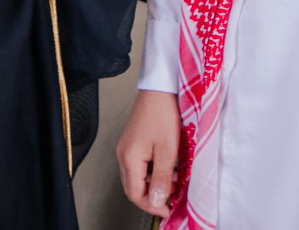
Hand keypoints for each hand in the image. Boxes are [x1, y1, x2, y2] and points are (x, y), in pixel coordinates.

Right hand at [116, 89, 180, 216]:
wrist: (160, 87)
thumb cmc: (163, 113)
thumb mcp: (167, 150)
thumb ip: (161, 178)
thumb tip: (156, 201)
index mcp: (129, 158)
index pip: (134, 193)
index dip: (151, 205)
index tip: (167, 209)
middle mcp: (124, 153)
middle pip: (133, 186)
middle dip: (153, 196)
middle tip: (171, 199)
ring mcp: (127, 146)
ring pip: (137, 176)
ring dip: (155, 183)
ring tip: (174, 183)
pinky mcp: (133, 140)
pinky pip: (140, 164)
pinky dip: (153, 171)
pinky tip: (168, 168)